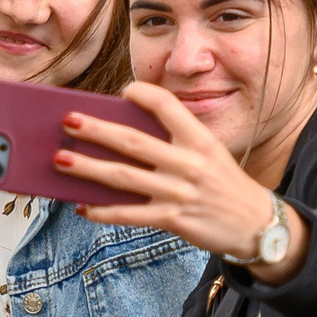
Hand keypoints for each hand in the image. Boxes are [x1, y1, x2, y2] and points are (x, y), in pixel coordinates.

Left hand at [57, 81, 309, 283]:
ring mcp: (180, 191)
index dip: (144, 95)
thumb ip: (175, 143)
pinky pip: (130, 215)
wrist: (256, 225)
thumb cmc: (223, 185)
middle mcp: (190, 163)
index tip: (123, 91)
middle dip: (96, 130)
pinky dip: (103, 211)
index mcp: (200, 139)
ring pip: (124, 177)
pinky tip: (82, 207)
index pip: (168, 106)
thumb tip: (122, 136)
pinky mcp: (173, 218)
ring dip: (88, 168)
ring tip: (61, 160)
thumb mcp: (209, 155)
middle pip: (133, 142)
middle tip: (68, 121)